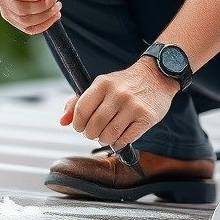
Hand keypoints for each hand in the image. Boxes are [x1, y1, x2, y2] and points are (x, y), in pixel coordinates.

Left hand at [60, 58, 179, 148]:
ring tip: (106, 135)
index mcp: (103, 83)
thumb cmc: (125, 83)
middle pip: (94, 125)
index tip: (80, 127)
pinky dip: (118, 143)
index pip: (81, 111)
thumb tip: (62, 121)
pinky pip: (126, 139)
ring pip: (109, 134)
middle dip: (90, 134)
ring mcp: (133, 106)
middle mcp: (118, 93)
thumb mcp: (100, 85)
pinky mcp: (146, 117)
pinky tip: (119, 138)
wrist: (157, 76)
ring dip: (104, 140)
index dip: (77, 124)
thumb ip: (78, 102)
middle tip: (94, 132)